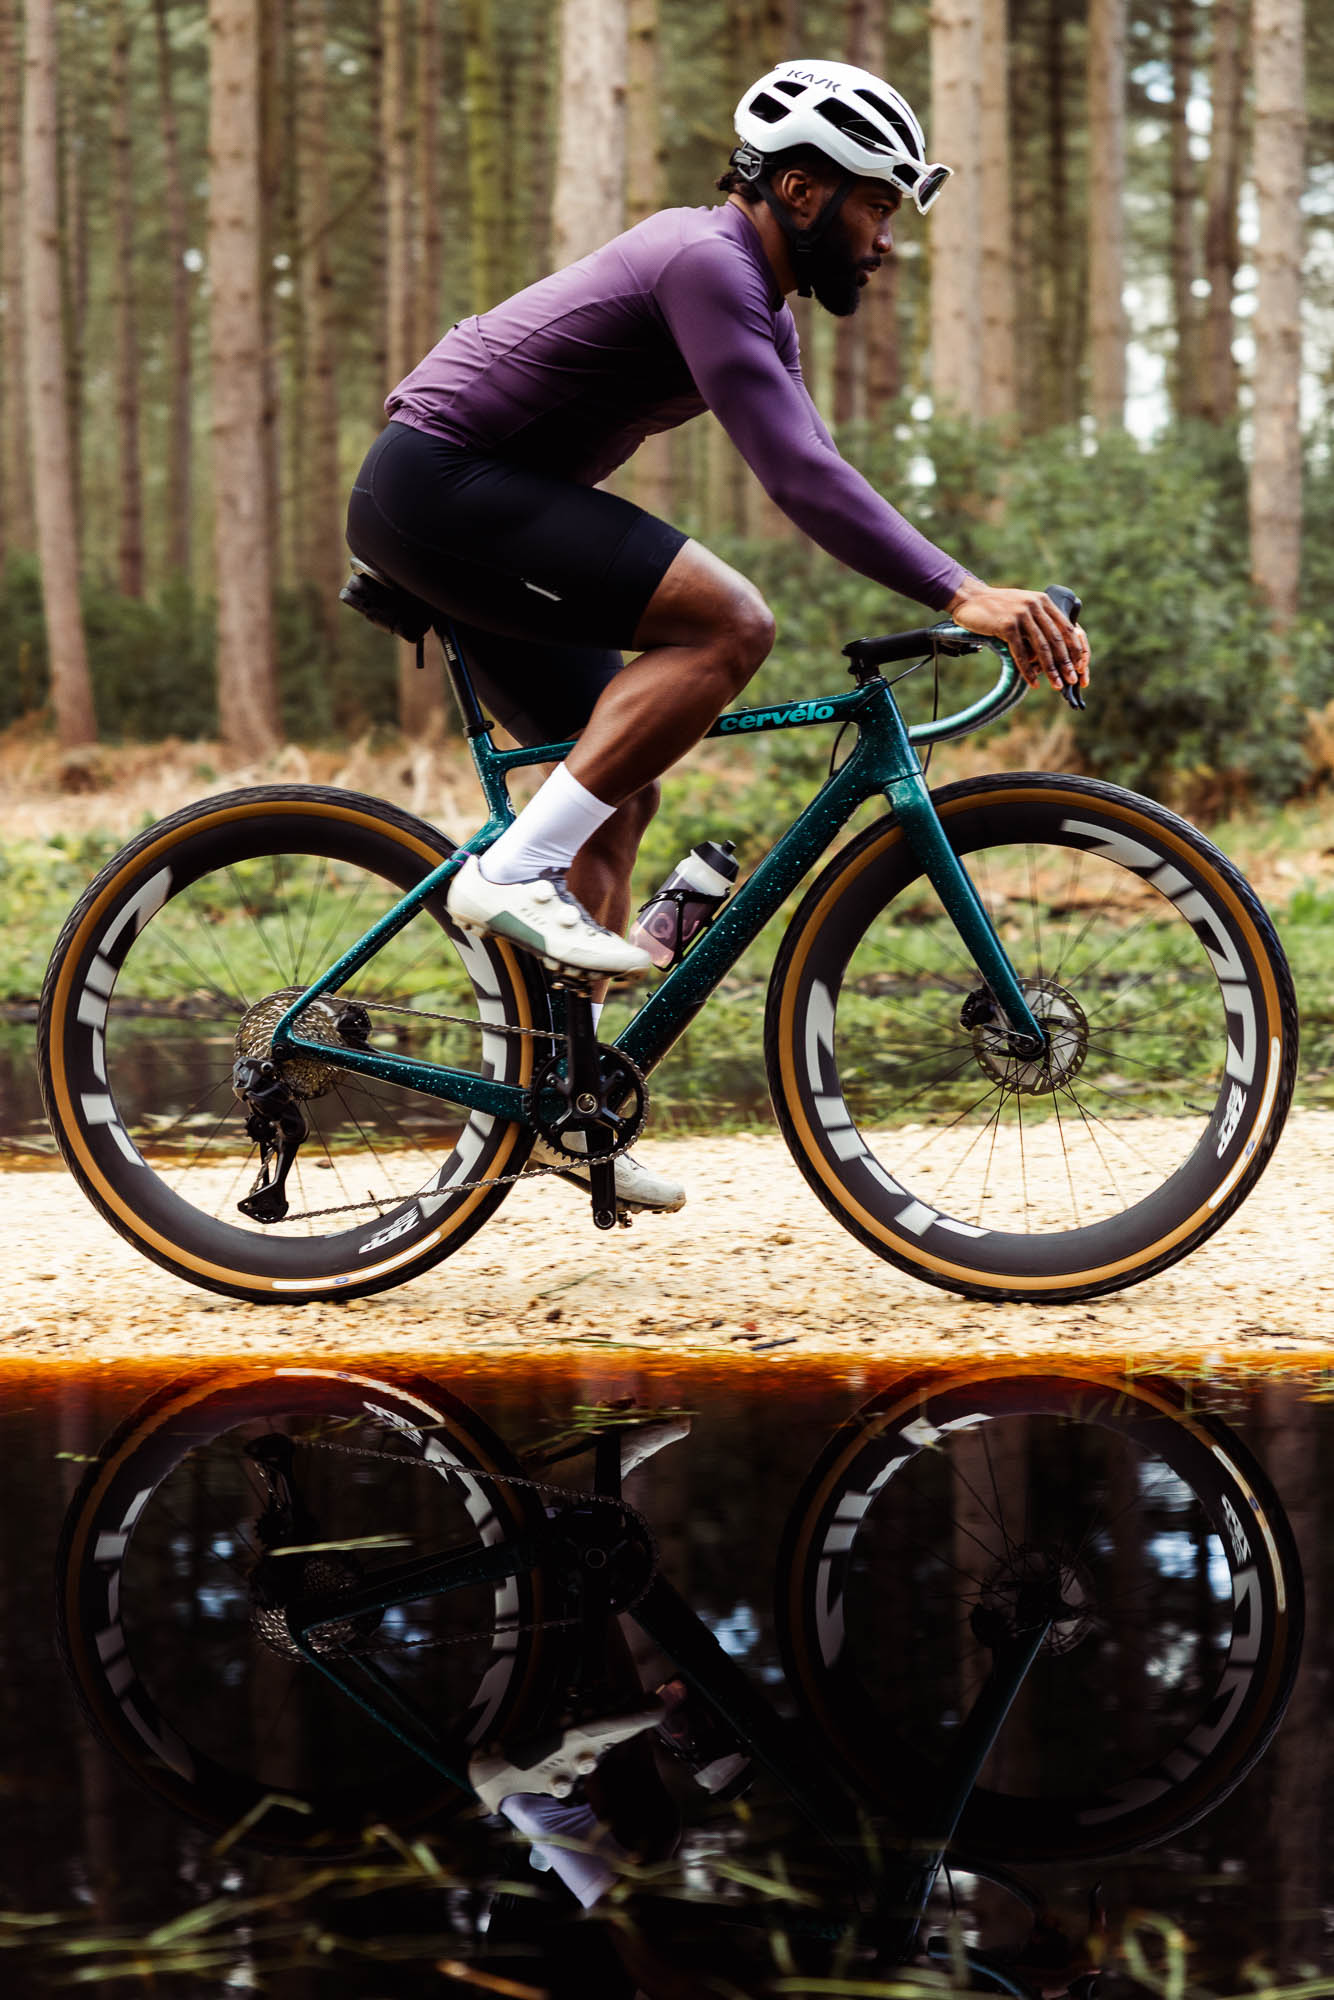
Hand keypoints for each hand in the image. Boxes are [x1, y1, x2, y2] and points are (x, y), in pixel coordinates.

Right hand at [944, 581, 1091, 694]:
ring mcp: (1021, 615)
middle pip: (1056, 639)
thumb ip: (1039, 618)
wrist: (970, 599)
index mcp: (1043, 601)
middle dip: (1066, 662)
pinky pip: (1020, 653)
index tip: (1080, 665)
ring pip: (1041, 648)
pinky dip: (1028, 670)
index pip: (1066, 627)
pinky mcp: (1007, 626)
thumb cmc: (996, 606)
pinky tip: (1033, 683)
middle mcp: (1035, 606)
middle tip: (1072, 679)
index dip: (1075, 648)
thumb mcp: (1023, 605)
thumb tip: (1054, 642)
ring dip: (1051, 669)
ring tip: (1057, 684)